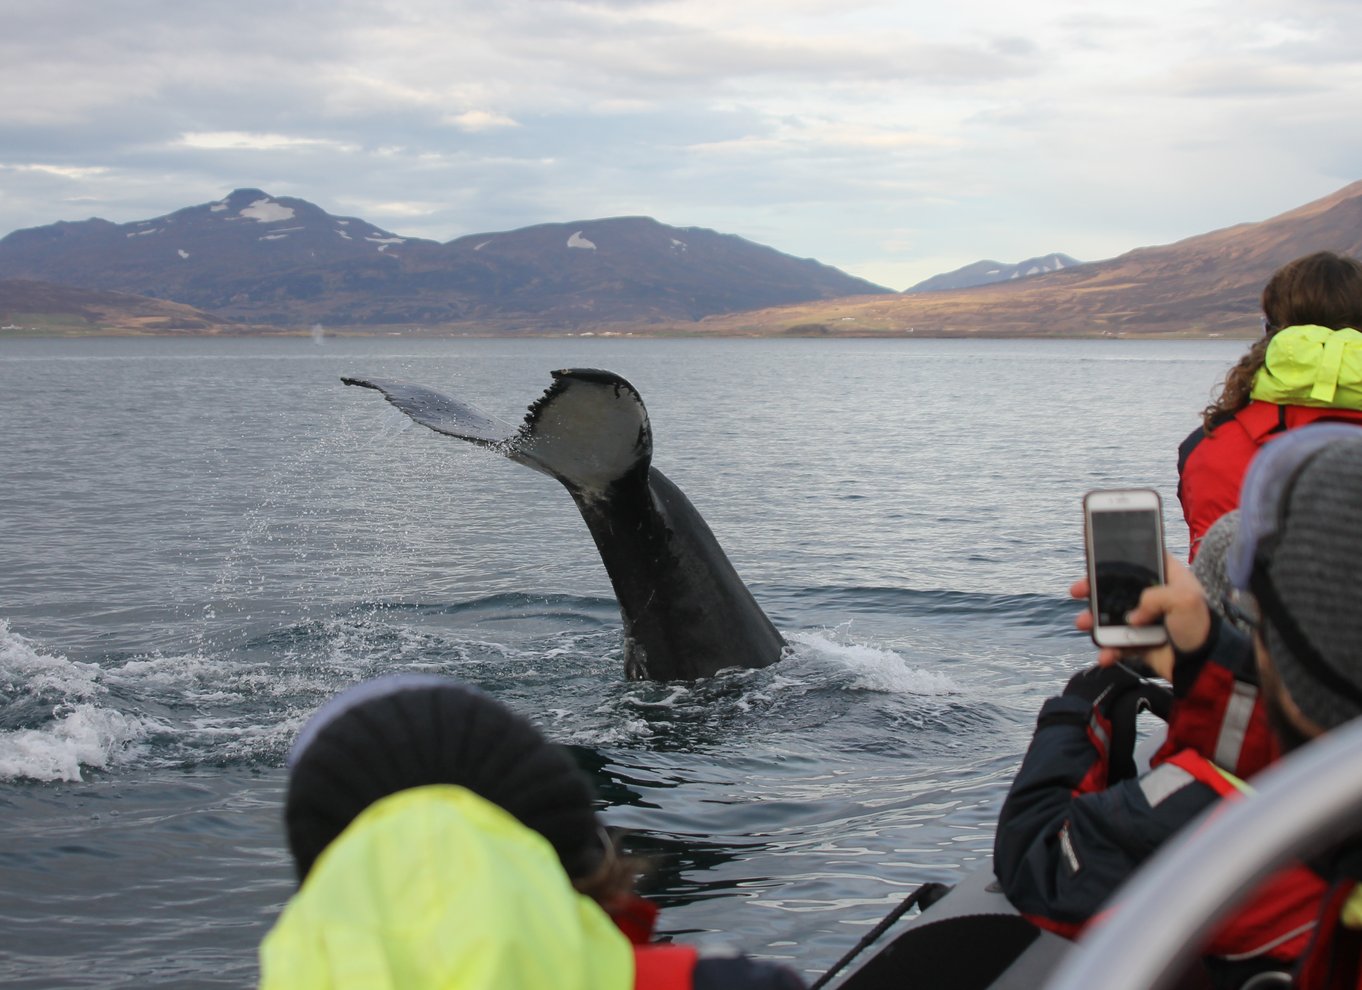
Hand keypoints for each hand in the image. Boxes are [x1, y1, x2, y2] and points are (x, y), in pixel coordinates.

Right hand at [1070, 555, 1211, 679]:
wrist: (1205, 665)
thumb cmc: (1200, 626)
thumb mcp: (1184, 599)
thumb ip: (1154, 597)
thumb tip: (1132, 618)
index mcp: (1169, 580)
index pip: (1142, 561)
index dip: (1121, 559)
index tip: (1098, 560)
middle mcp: (1155, 597)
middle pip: (1118, 588)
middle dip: (1094, 590)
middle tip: (1077, 591)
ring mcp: (1146, 620)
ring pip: (1112, 616)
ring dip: (1094, 621)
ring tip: (1083, 624)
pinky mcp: (1141, 642)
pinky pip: (1118, 643)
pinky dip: (1108, 650)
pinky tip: (1105, 655)